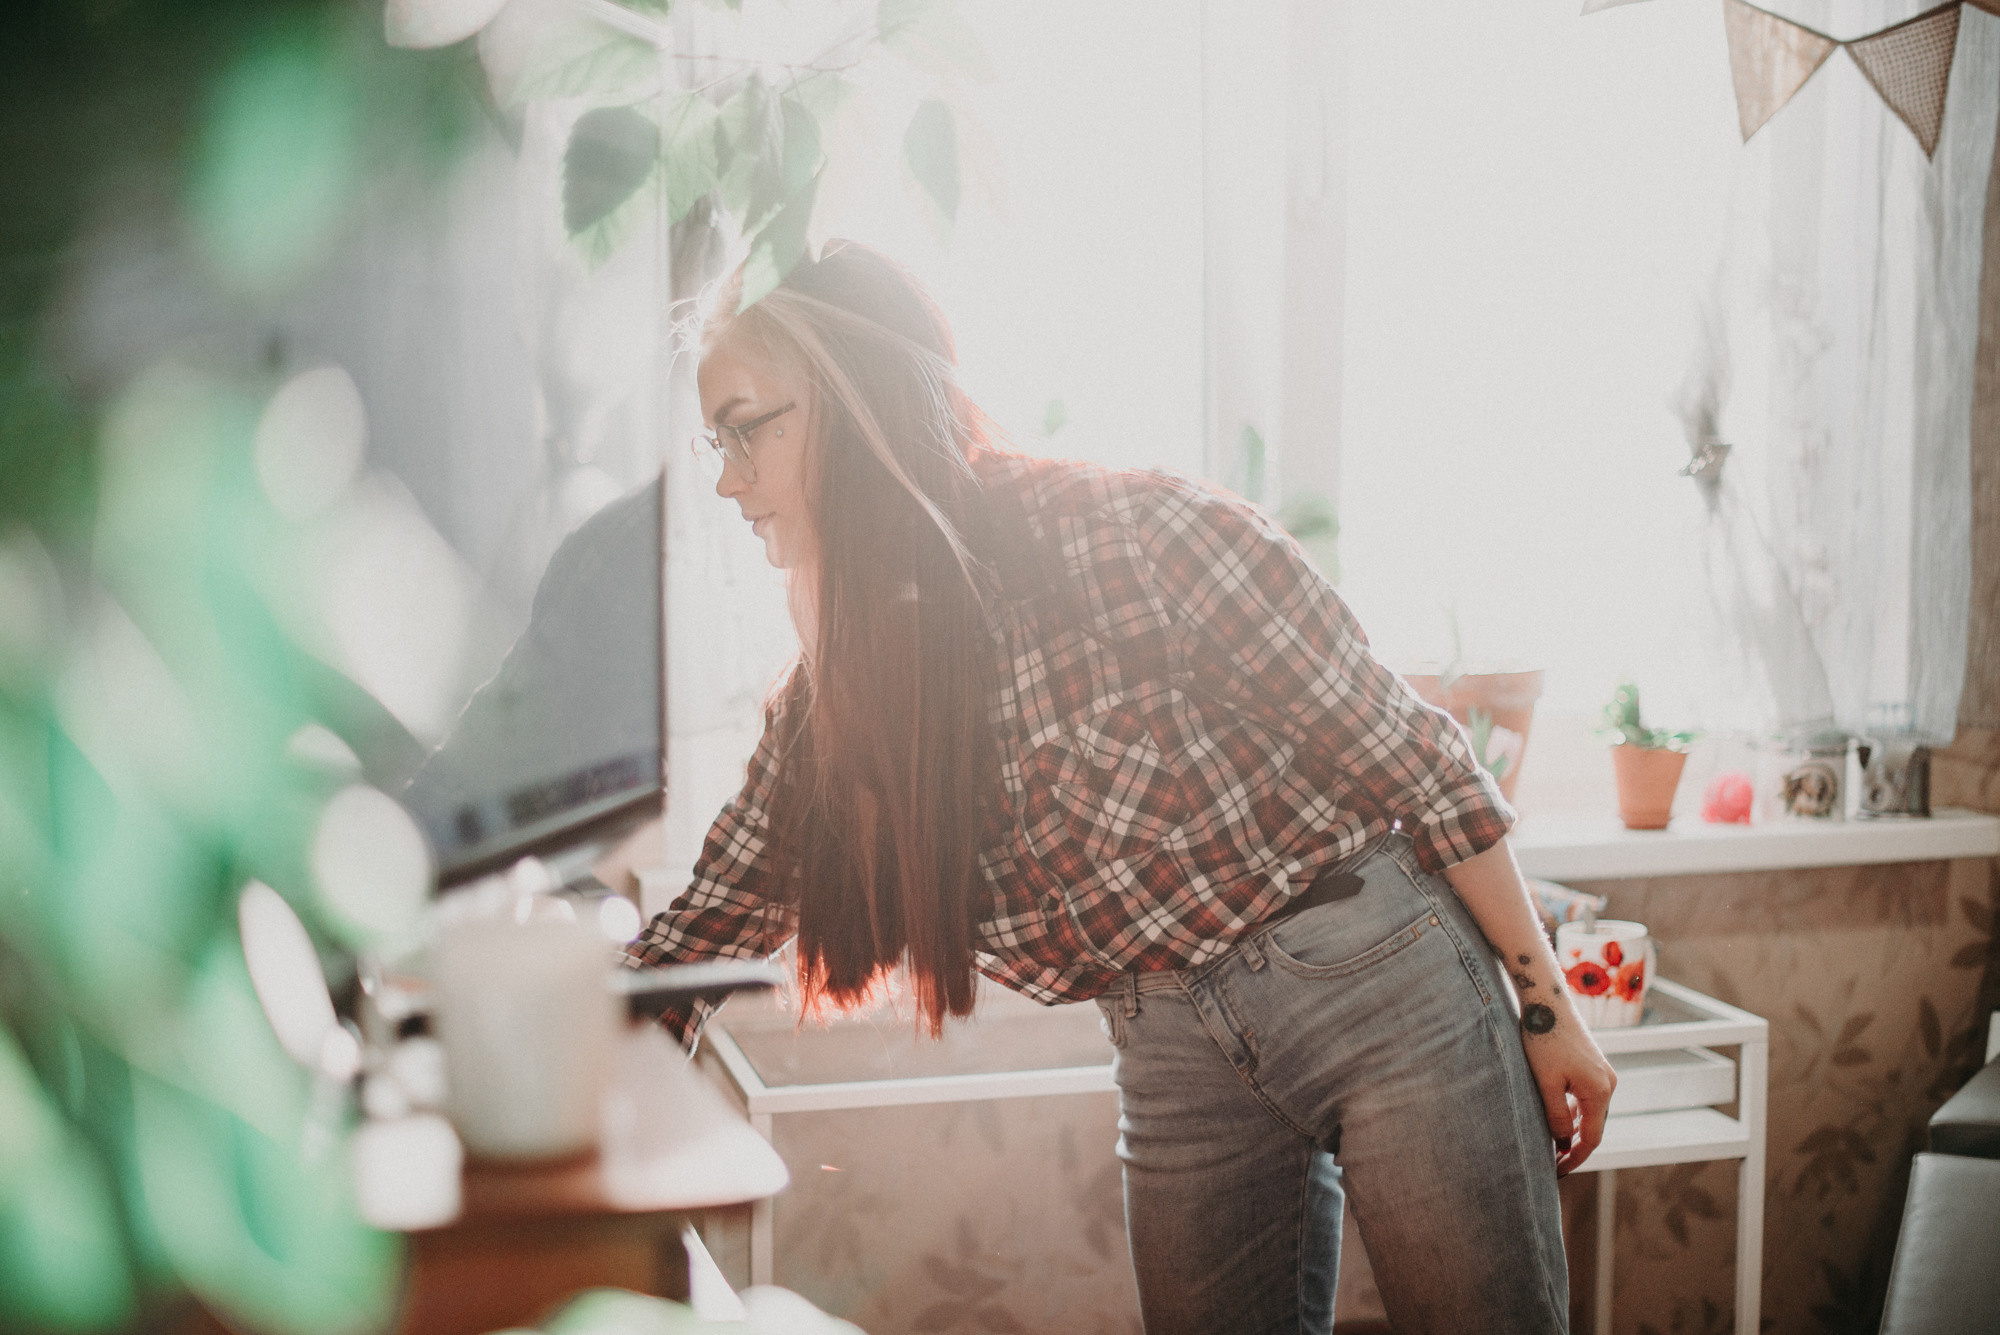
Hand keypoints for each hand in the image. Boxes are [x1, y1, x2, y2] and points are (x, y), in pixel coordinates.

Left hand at [1520, 994, 1616, 1175]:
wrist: (1546, 1000)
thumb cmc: (1542, 1039)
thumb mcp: (1545, 1083)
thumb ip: (1556, 1117)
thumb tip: (1564, 1144)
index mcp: (1599, 1091)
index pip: (1592, 1139)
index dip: (1575, 1159)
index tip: (1557, 1173)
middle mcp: (1608, 1084)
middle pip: (1593, 1127)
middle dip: (1574, 1148)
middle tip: (1552, 1165)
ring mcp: (1603, 1073)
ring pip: (1590, 1112)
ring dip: (1574, 1130)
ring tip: (1552, 1146)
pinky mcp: (1594, 1065)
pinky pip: (1586, 1097)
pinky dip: (1574, 1112)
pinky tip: (1556, 1118)